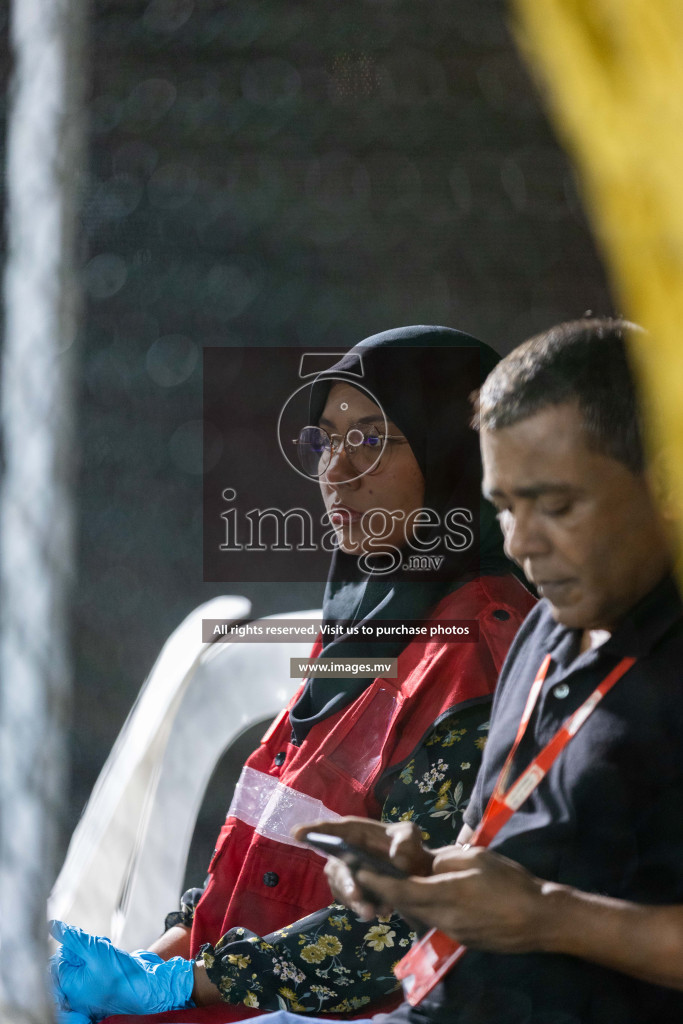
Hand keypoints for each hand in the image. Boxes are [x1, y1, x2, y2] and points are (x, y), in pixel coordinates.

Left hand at [49, 920, 194, 1018]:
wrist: (149, 988)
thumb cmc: (123, 976)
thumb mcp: (95, 950)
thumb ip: (73, 938)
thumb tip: (54, 926)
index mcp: (70, 989)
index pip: (58, 960)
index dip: (73, 946)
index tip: (87, 943)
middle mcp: (77, 994)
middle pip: (72, 962)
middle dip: (85, 948)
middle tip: (98, 946)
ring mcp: (90, 992)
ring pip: (85, 963)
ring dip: (95, 952)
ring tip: (107, 950)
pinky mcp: (103, 988)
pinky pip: (96, 970)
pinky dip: (103, 960)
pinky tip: (112, 957)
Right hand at [293, 818, 432, 919]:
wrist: (417, 872)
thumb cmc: (408, 847)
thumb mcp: (410, 835)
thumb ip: (406, 840)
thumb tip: (397, 857)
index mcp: (354, 832)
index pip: (331, 829)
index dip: (313, 830)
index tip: (297, 834)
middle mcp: (345, 853)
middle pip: (336, 867)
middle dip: (345, 883)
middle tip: (356, 897)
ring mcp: (347, 874)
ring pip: (341, 889)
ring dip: (355, 901)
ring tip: (373, 911)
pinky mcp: (353, 893)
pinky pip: (351, 903)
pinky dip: (363, 908)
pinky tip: (382, 910)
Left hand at [353, 847, 548, 951]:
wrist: (540, 918)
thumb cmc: (509, 881)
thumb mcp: (473, 857)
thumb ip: (442, 860)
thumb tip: (424, 865)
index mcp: (443, 895)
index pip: (400, 890)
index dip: (376, 881)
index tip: (358, 871)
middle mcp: (442, 919)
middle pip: (405, 905)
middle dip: (388, 890)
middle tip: (373, 872)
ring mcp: (452, 933)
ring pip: (419, 914)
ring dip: (408, 899)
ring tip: (401, 880)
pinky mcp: (462, 940)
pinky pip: (435, 921)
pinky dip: (426, 907)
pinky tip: (432, 895)